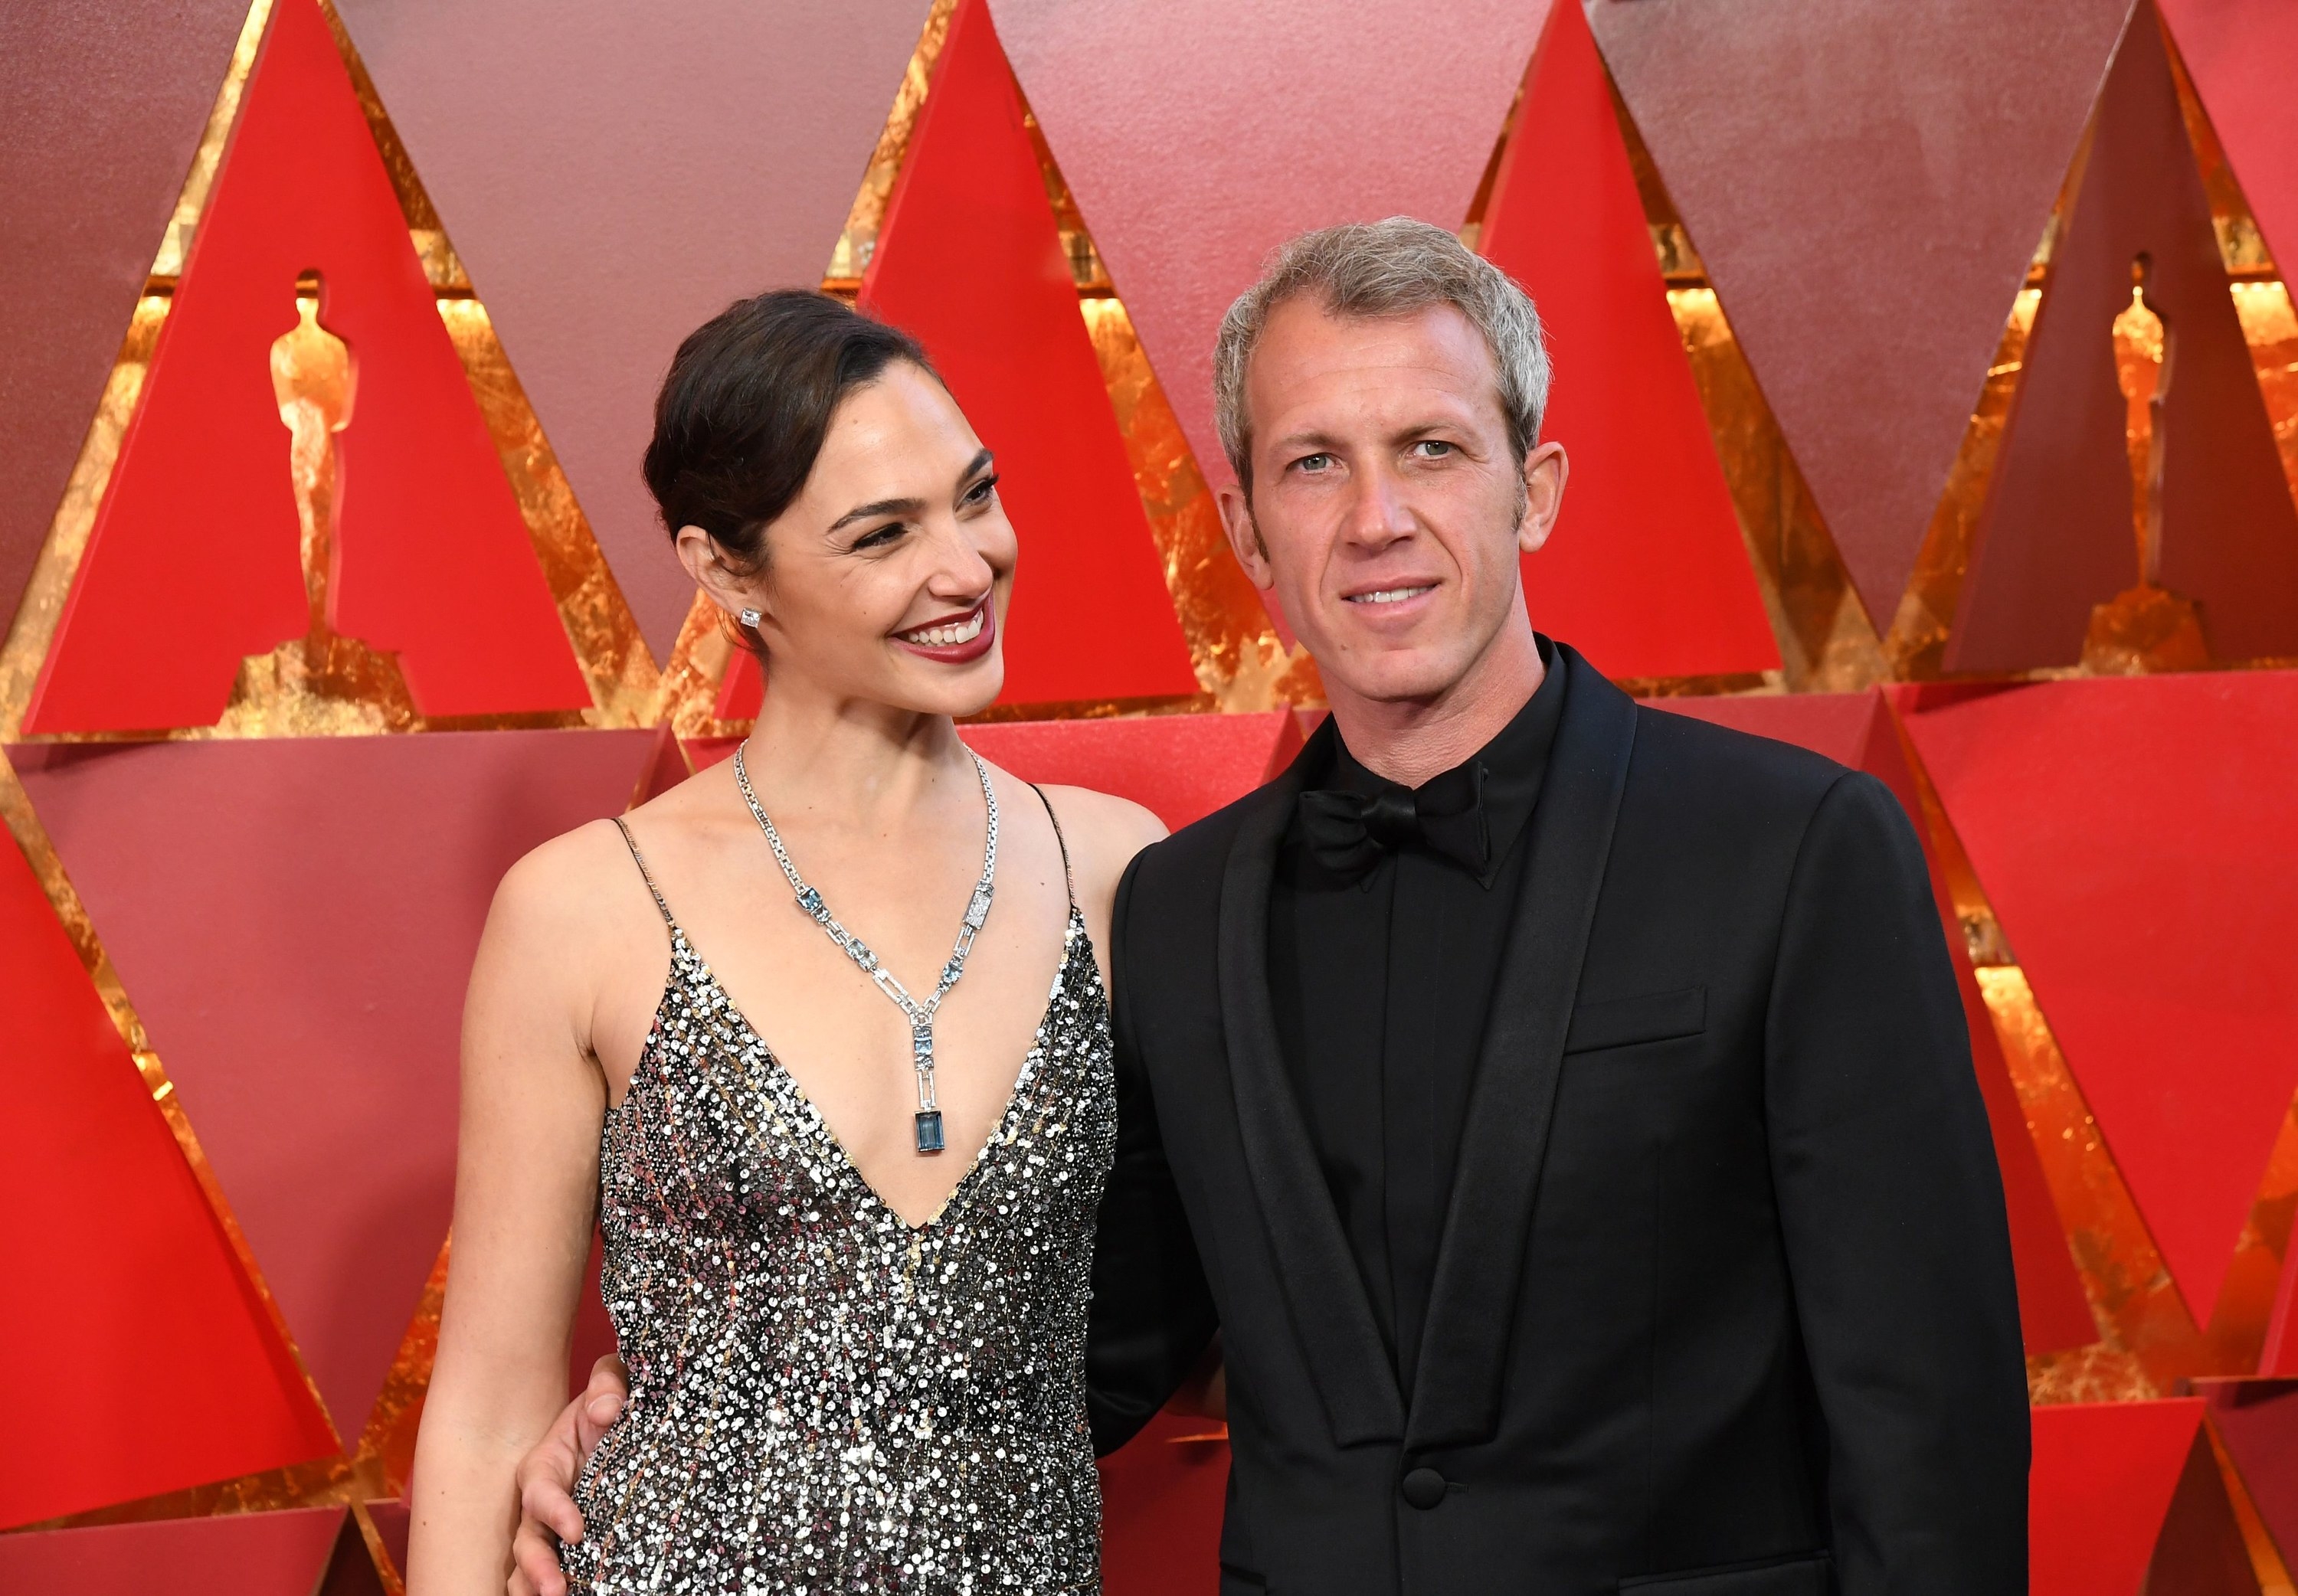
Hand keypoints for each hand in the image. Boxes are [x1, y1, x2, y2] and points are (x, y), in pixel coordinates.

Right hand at [506, 1355, 627, 1595]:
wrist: (624, 1424)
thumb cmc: (610, 1404)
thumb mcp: (612, 1383)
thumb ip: (607, 1383)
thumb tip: (607, 1410)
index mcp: (545, 1466)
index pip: (540, 1492)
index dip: (554, 1511)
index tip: (577, 1531)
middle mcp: (543, 1505)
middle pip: (528, 1539)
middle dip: (536, 1566)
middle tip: (555, 1588)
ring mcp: (555, 1530)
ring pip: (532, 1564)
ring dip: (538, 1584)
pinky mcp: (577, 1547)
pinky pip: (561, 1571)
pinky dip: (557, 1585)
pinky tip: (576, 1594)